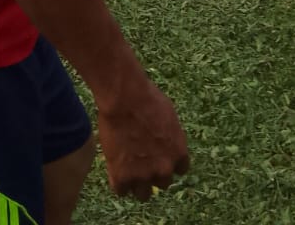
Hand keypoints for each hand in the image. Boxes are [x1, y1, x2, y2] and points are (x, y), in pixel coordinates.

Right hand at [97, 75, 188, 200]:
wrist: (125, 99)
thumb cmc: (147, 99)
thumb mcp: (169, 116)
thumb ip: (170, 136)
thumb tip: (165, 141)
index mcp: (179, 153)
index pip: (180, 170)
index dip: (169, 162)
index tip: (160, 157)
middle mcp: (164, 169)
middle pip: (163, 183)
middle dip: (153, 173)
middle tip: (142, 161)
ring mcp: (143, 175)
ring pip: (143, 194)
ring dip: (137, 183)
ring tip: (127, 170)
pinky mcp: (122, 177)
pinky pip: (121, 191)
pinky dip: (118, 182)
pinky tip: (115, 169)